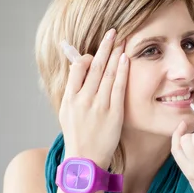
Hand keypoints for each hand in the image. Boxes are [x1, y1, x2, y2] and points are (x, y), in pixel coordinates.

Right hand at [59, 28, 128, 169]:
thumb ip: (73, 92)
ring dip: (115, 55)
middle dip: (105, 47)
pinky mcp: (113, 113)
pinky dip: (121, 72)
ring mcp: (98, 106)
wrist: (86, 160)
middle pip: (94, 67)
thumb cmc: (78, 136)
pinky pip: (118, 88)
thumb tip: (77, 70)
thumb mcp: (67, 113)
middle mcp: (83, 100)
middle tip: (113, 32)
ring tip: (122, 40)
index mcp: (70, 98)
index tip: (96, 51)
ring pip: (107, 74)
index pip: (77, 69)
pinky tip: (125, 59)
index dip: (87, 56)